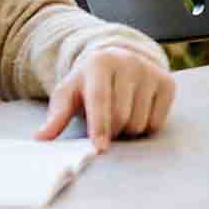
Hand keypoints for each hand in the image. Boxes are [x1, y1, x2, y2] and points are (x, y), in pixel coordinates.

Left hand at [33, 46, 175, 151]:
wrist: (118, 60)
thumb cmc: (88, 83)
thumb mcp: (68, 93)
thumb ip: (56, 116)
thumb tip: (41, 138)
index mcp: (100, 62)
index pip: (100, 99)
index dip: (98, 126)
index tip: (99, 148)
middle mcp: (129, 62)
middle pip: (121, 115)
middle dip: (111, 132)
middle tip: (103, 129)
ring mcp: (151, 70)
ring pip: (140, 121)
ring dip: (128, 131)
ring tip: (120, 119)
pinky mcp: (168, 82)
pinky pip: (158, 121)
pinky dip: (146, 126)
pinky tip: (137, 113)